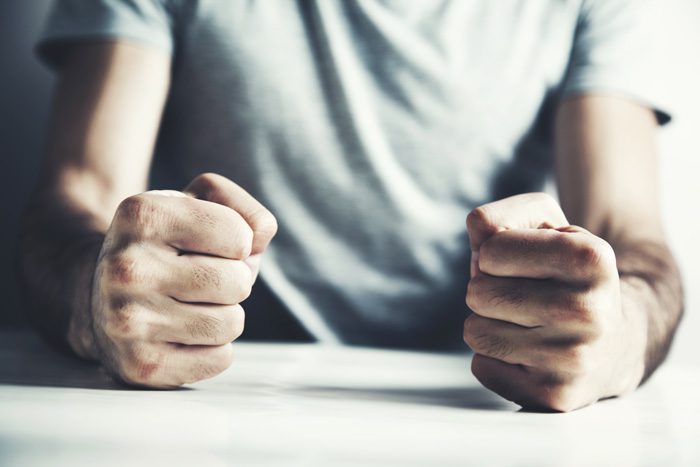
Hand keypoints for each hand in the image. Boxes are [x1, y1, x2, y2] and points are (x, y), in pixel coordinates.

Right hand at [90, 173, 276, 387]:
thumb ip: (243, 209)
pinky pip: (219, 359)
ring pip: (231, 323)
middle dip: (234, 282)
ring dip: (225, 315)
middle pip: (237, 283)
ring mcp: (128, 320)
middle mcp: (127, 267)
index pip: (240, 236)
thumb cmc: (166, 246)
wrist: (99, 292)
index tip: (208, 245)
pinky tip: (182, 334)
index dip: (239, 243)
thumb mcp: (198, 206)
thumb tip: (260, 235)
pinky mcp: (139, 364)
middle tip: (201, 280)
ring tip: (192, 306)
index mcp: (143, 216)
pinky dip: (213, 348)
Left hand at [463, 193, 644, 410]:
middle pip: (477, 293)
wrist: (617, 341)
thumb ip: (498, 218)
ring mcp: (573, 359)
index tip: (525, 264)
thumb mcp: (544, 226)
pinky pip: (481, 367)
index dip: (495, 255)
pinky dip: (495, 359)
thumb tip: (478, 232)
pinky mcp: (554, 396)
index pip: (490, 250)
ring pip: (474, 332)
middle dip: (489, 291)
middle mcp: (588, 311)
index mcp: (590, 258)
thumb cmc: (565, 275)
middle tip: (524, 297)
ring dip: (488, 325)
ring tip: (526, 324)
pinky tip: (529, 353)